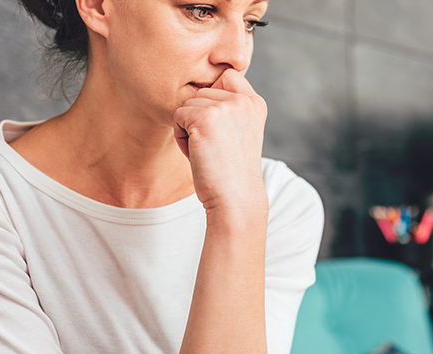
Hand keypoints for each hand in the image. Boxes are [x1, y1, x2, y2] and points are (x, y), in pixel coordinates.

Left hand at [174, 69, 267, 216]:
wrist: (235, 198)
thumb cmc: (231, 171)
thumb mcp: (240, 131)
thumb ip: (230, 108)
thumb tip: (201, 88)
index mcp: (255, 103)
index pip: (227, 76)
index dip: (215, 99)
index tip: (223, 131)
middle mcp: (243, 100)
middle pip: (202, 92)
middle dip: (200, 118)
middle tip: (216, 146)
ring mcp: (225, 107)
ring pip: (188, 104)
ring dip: (189, 128)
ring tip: (209, 151)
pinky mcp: (205, 117)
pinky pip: (177, 116)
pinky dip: (181, 138)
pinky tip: (199, 154)